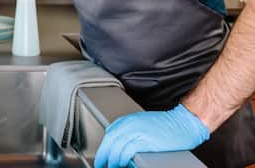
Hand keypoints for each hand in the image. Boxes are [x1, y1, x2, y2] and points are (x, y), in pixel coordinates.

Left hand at [94, 104, 209, 167]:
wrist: (183, 123)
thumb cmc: (168, 125)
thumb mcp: (143, 122)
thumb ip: (130, 130)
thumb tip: (120, 144)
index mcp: (128, 120)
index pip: (109, 134)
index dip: (103, 147)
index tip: (102, 155)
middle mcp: (130, 124)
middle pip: (109, 141)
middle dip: (103, 155)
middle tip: (100, 164)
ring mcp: (136, 132)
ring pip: (116, 148)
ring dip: (112, 160)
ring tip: (112, 167)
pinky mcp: (144, 141)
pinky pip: (127, 152)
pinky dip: (122, 160)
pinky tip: (122, 165)